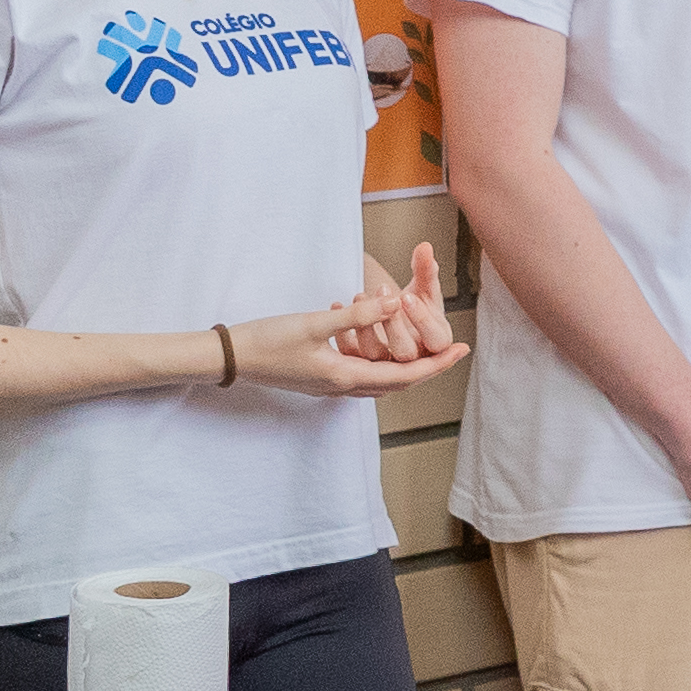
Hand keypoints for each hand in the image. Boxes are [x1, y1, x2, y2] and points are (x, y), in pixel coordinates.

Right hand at [222, 287, 464, 400]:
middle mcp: (341, 388)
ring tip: (422, 345)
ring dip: (403, 364)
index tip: (461, 350)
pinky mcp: (319, 379)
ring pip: (379, 380)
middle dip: (426, 367)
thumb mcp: (314, 322)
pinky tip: (374, 338)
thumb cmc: (268, 340)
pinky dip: (377, 359)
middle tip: (451, 349)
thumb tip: (394, 302)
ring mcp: (329, 386)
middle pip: (396, 383)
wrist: (229, 359)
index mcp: (345, 378)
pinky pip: (360, 373)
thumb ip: (356, 315)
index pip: (403, 376)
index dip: (435, 364)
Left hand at [342, 242, 458, 365]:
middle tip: (381, 292)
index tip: (406, 295)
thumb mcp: (424, 286)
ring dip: (366, 328)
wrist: (400, 316)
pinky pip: (352, 354)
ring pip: (375, 355)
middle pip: (405, 352)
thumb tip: (425, 247)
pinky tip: (338, 306)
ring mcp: (387, 363)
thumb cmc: (415, 302)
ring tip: (358, 296)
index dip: (421, 319)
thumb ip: (425, 269)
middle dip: (392, 324)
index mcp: (436, 341)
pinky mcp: (363, 363)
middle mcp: (414, 357)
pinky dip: (343, 332)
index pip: (436, 341)